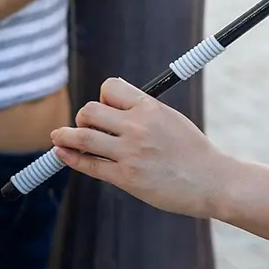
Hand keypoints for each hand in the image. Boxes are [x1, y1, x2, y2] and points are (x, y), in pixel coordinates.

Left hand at [52, 77, 232, 218]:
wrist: (210, 180)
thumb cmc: (191, 150)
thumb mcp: (170, 118)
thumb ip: (143, 112)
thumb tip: (115, 107)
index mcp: (150, 107)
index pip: (110, 88)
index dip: (103, 97)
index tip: (106, 108)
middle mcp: (137, 126)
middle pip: (90, 110)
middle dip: (83, 116)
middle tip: (88, 127)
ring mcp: (130, 153)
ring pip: (83, 137)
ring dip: (65, 136)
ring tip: (57, 136)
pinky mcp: (126, 178)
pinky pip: (89, 165)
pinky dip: (71, 158)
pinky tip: (62, 153)